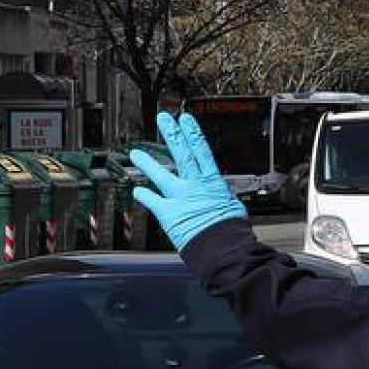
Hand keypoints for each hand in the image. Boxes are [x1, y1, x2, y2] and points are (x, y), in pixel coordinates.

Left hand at [130, 112, 247, 250]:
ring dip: (147, 163)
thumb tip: (221, 197)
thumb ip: (221, 197)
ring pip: (161, 175)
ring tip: (135, 153)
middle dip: (172, 134)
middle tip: (163, 120)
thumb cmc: (231, 231)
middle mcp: (195, 186)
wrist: (223, 249)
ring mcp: (180, 198)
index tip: (185, 119)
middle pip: (182, 154)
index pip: (202, 150)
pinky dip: (144, 196)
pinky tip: (137, 190)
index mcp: (213, 182)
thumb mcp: (232, 207)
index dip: (192, 133)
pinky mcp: (169, 214)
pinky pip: (153, 202)